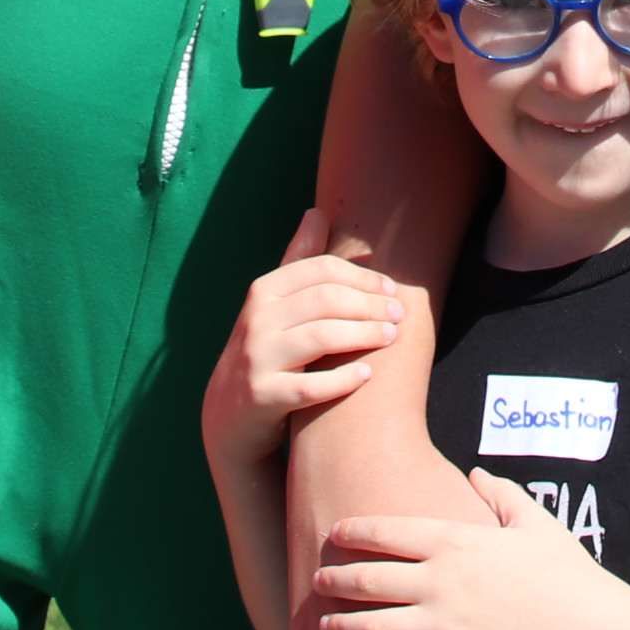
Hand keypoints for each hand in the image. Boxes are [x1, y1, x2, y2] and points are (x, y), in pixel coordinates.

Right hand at [200, 214, 400, 479]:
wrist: (229, 417)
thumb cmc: (266, 351)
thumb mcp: (274, 304)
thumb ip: (298, 260)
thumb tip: (317, 212)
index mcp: (264, 291)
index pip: (322, 270)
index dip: (363, 277)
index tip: (393, 289)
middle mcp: (256, 320)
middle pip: (325, 299)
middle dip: (370, 304)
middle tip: (400, 315)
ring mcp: (257, 359)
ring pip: (320, 337)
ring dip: (363, 335)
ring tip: (391, 338)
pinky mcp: (262, 397)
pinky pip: (310, 386)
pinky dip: (343, 380)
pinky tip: (368, 375)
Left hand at [316, 471, 620, 629]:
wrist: (592, 626)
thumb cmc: (566, 568)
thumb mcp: (533, 519)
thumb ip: (499, 494)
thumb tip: (474, 475)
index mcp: (455, 541)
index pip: (387, 530)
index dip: (353, 532)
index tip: (333, 533)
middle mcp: (441, 581)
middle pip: (369, 578)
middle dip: (335, 578)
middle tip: (317, 579)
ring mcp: (446, 625)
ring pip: (375, 627)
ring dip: (342, 627)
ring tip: (324, 626)